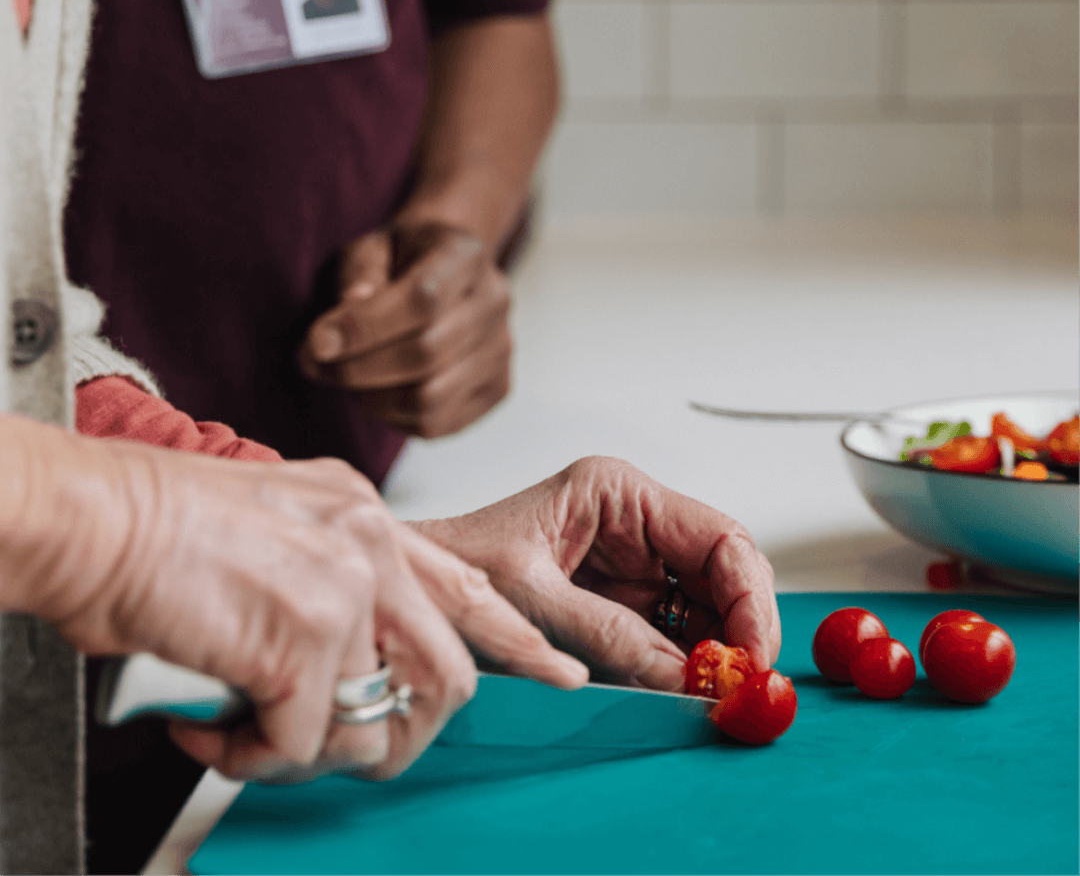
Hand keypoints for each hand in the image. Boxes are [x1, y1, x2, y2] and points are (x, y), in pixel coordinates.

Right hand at [7, 423, 583, 781]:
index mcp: (364, 515)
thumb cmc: (158, 525)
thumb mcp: (274, 528)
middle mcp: (367, 543)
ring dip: (307, 747)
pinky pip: (298, 743)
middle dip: (400, 731)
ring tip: (246, 732)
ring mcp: (342, 589)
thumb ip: (328, 579)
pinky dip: (249, 754)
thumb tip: (342, 659)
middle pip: (448, 671)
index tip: (558, 672)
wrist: (88, 515)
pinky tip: (207, 725)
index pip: (469, 582)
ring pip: (369, 720)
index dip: (516, 637)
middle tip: (342, 745)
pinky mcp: (300, 641)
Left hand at [298, 222, 511, 437]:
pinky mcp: (498, 388)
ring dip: (372, 398)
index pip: (422, 299)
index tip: (314, 344)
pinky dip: (394, 417)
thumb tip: (336, 333)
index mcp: (465, 254)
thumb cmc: (399, 261)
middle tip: (315, 366)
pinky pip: (436, 425)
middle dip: (357, 369)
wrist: (447, 275)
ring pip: (429, 398)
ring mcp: (502, 349)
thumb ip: (355, 280)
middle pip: (426, 353)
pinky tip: (378, 392)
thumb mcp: (369, 249)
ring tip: (348, 379)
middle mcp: (495, 302)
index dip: (364, 328)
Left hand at [416, 457, 780, 690]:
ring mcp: (633, 562)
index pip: (717, 535)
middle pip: (724, 572)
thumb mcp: (532, 598)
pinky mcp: (623, 600)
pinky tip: (689, 689)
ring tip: (717, 694)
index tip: (752, 652)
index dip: (748, 595)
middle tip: (745, 684)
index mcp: (617, 492)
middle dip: (741, 628)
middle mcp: (634, 521)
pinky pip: (677, 631)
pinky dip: (690, 664)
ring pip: (708, 606)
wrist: (418, 586)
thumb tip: (687, 677)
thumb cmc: (459, 564)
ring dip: (718, 650)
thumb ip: (610, 636)